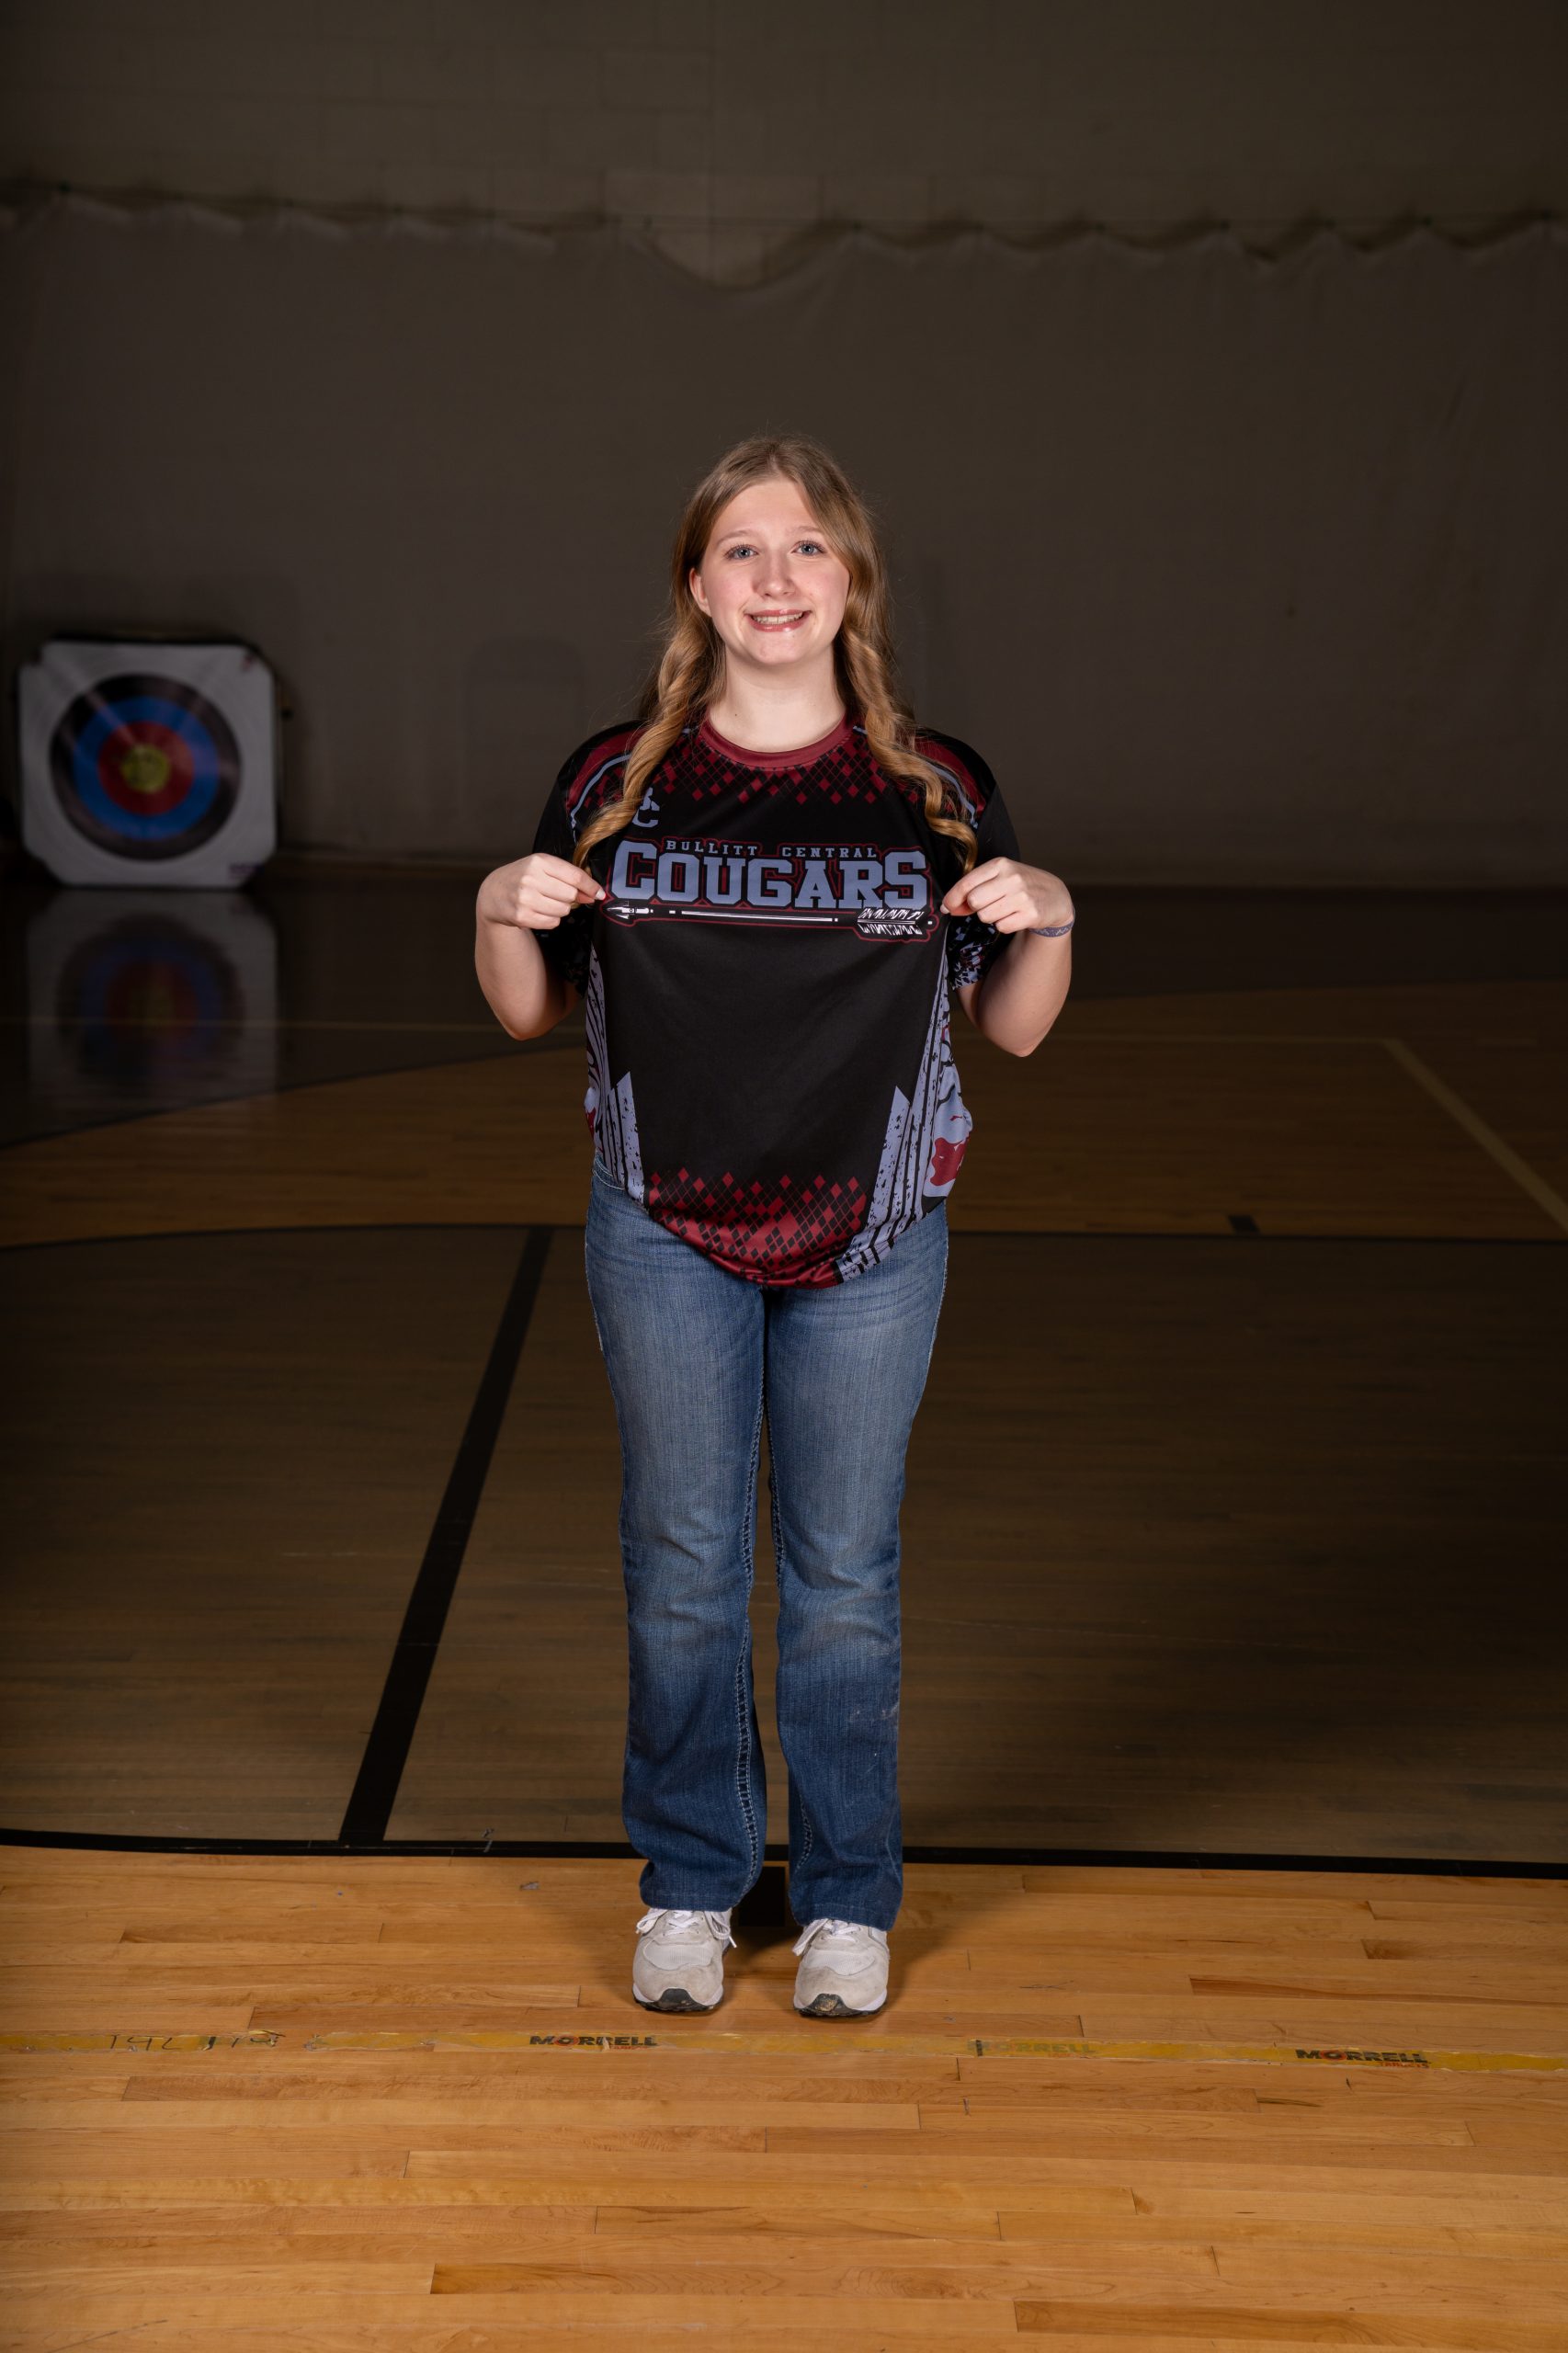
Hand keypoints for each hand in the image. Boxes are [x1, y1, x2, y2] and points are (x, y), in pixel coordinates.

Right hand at [477, 852, 605, 930]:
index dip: (590, 886)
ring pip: (563, 910)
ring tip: (544, 902)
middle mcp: (530, 878)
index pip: (574, 876)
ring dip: (559, 909)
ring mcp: (525, 898)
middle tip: (554, 894)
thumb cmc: (523, 877)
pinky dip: (550, 919)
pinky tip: (538, 911)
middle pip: (570, 895)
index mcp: (538, 861)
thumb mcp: (543, 868)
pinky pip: (552, 922)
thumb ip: (569, 877)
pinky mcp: (522, 916)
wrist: (493, 893)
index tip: (599, 894)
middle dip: (569, 897)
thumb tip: (594, 894)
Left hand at [939, 858, 1072, 933]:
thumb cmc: (1020, 885)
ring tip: (1004, 908)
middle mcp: (1012, 878)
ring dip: (990, 917)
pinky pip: (1001, 927)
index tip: (947, 906)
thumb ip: (974, 888)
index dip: (953, 898)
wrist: (1055, 896)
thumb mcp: (999, 877)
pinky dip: (1004, 925)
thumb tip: (950, 907)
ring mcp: (1022, 896)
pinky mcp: (1030, 914)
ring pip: (986, 916)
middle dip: (975, 908)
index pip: (967, 883)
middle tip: (988, 904)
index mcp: (1000, 864)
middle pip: (974, 901)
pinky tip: (1014, 916)